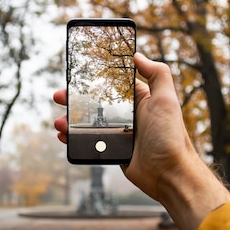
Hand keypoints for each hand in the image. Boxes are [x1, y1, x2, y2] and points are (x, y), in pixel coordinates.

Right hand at [53, 52, 229, 229]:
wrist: (169, 174)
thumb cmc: (170, 137)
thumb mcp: (167, 99)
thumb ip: (157, 74)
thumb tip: (138, 55)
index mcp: (139, 99)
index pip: (112, 84)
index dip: (93, 79)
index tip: (76, 75)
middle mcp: (128, 114)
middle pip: (95, 102)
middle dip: (74, 99)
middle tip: (58, 96)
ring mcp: (118, 133)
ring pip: (88, 122)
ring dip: (71, 120)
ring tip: (59, 122)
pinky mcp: (112, 149)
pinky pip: (89, 141)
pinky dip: (75, 138)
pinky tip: (64, 136)